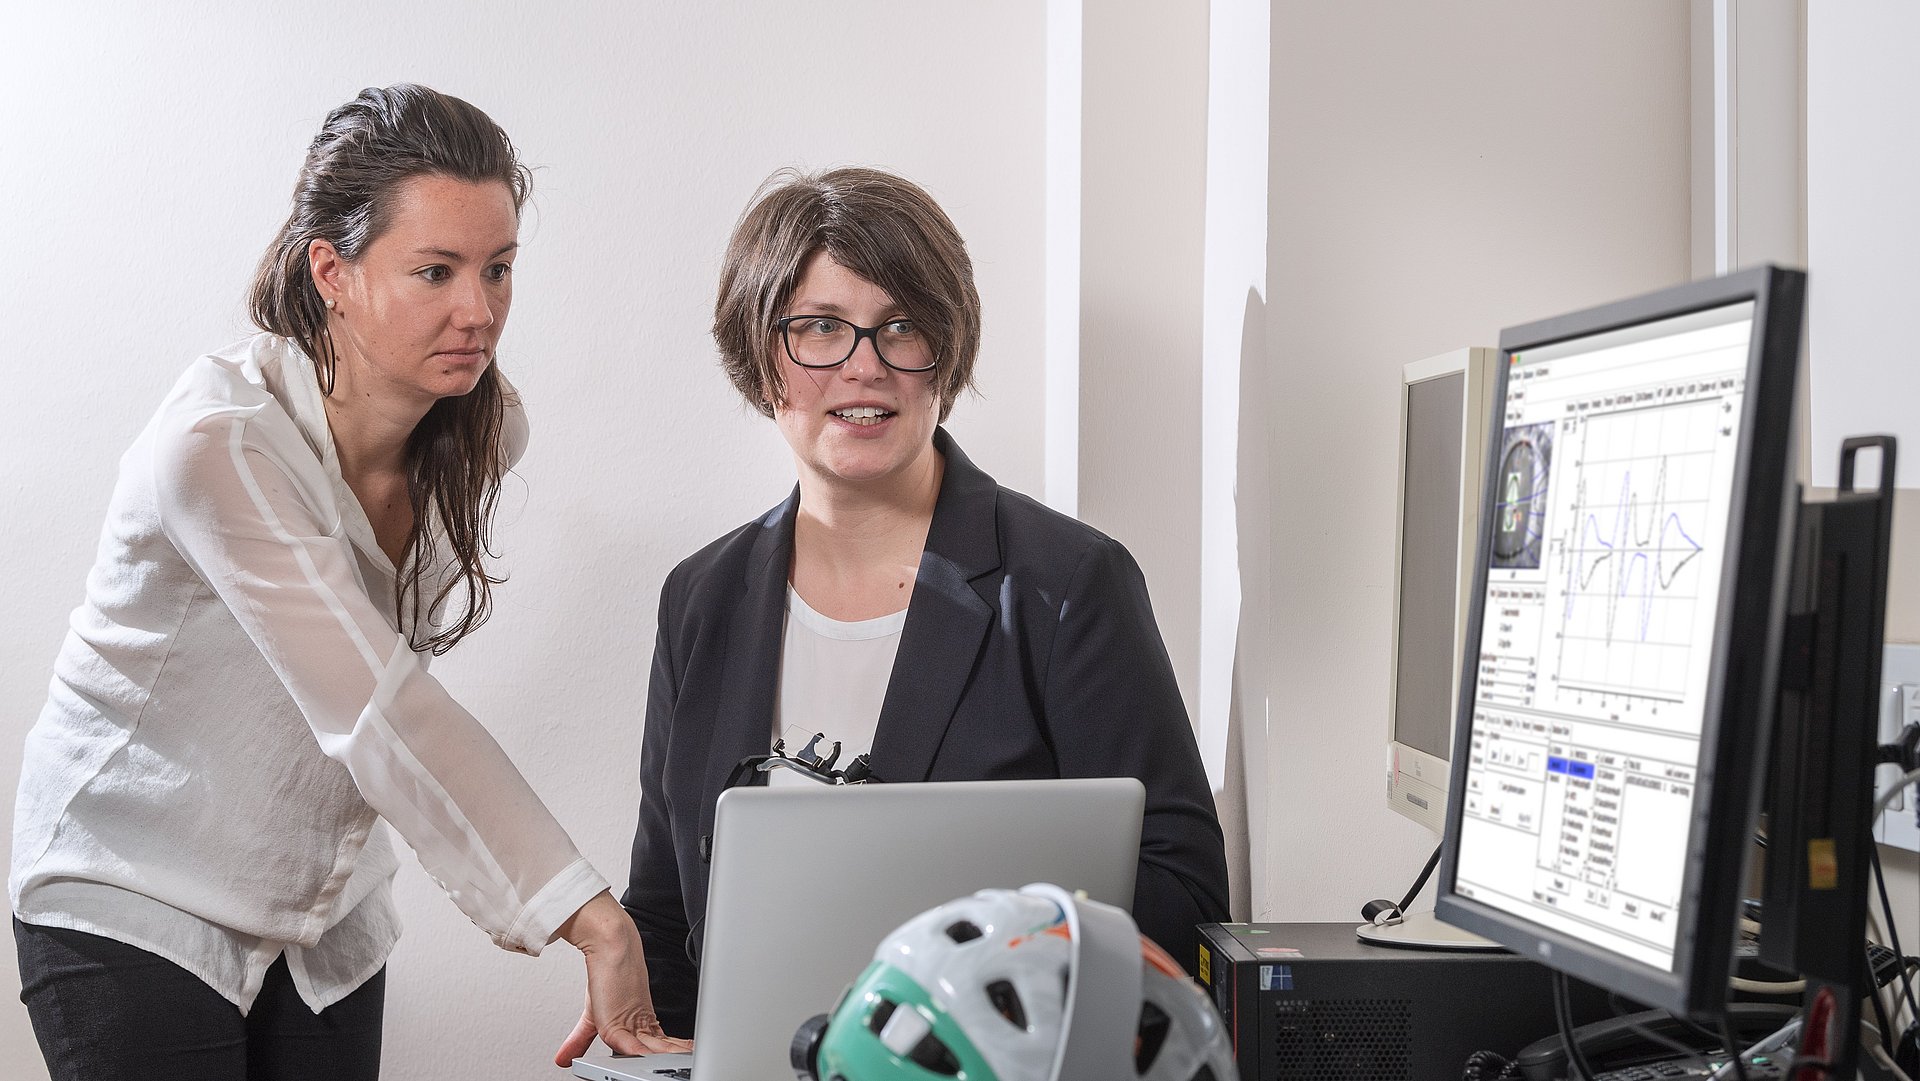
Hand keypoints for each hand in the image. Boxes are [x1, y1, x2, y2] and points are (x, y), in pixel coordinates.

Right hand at [551, 892, 693, 1065]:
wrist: (608, 946)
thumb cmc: (605, 973)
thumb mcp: (592, 1017)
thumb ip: (580, 1039)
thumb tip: (563, 1057)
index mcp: (638, 1023)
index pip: (657, 1045)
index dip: (668, 1054)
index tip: (682, 1057)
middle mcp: (637, 1025)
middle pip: (659, 1049)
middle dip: (672, 1058)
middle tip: (690, 1063)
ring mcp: (630, 1025)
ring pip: (652, 1049)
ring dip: (665, 1059)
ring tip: (678, 1065)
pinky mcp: (618, 1025)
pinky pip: (632, 1046)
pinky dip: (640, 1056)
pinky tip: (649, 1062)